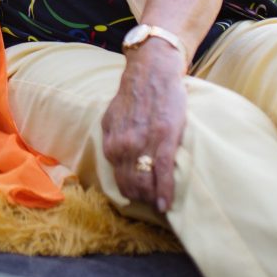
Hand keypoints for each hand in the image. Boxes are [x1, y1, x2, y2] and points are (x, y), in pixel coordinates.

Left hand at [100, 43, 186, 212]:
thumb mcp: (111, 116)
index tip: (139, 199)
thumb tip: (113, 154)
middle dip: (142, 199)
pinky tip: (166, 204)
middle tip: (152, 204)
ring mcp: (144, 144)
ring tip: (160, 204)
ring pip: (146, 183)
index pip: (119, 179)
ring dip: (152, 199)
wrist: (151, 72)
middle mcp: (124, 147)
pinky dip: (164, 192)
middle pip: (132, 186)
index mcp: (111, 143)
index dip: (130, 192)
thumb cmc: (133, 94)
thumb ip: (111, 137)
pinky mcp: (165, 139)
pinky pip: (163, 173)